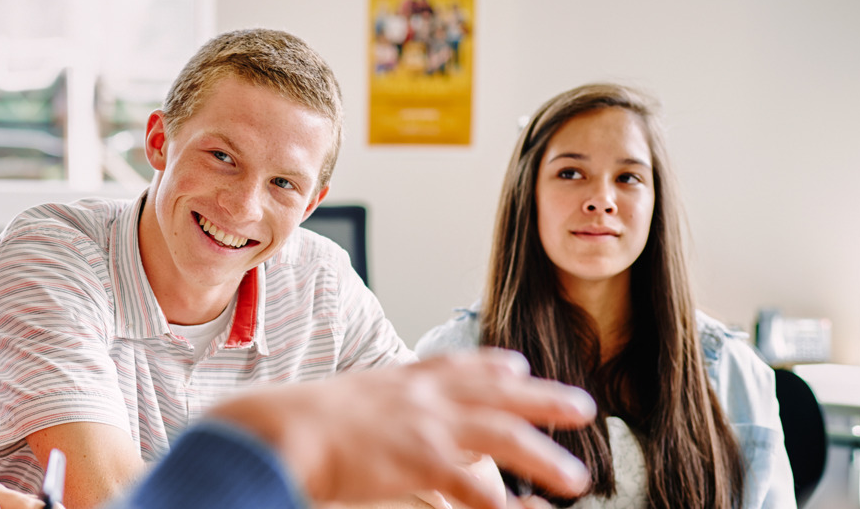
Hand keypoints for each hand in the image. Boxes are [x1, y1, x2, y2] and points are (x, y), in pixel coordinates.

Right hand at [206, 349, 594, 508]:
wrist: (277, 429)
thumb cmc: (293, 421)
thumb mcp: (340, 402)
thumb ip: (369, 410)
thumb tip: (374, 426)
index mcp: (399, 380)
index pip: (455, 365)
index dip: (491, 366)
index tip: (518, 365)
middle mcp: (419, 396)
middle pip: (496, 392)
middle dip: (542, 398)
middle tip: (583, 407)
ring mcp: (421, 425)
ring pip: (500, 435)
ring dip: (541, 456)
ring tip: (576, 478)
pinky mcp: (416, 459)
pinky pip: (470, 485)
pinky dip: (498, 503)